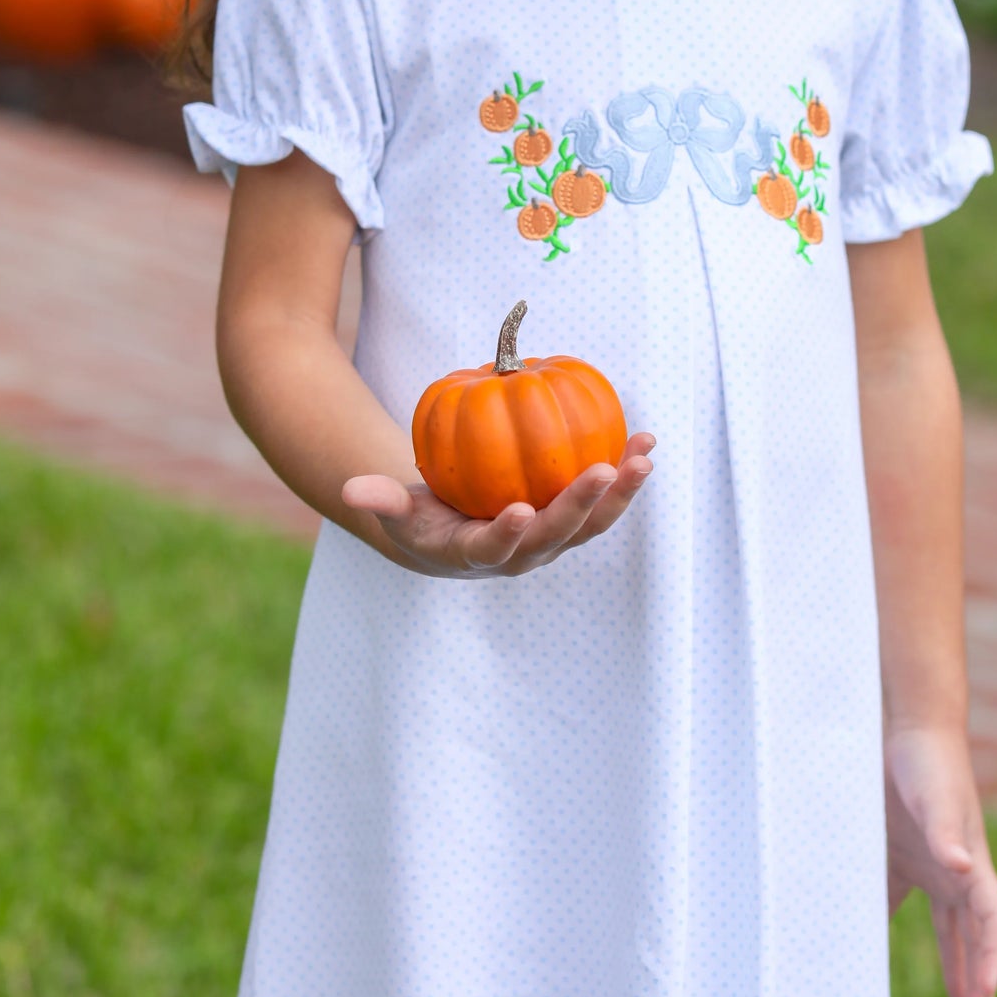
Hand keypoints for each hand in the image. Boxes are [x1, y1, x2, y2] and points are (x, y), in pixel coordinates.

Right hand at [340, 432, 655, 578]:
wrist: (455, 540)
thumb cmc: (424, 520)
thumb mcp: (398, 513)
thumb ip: (380, 502)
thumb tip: (352, 491)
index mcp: (479, 555)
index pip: (496, 548)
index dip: (508, 533)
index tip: (519, 510)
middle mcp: (524, 555)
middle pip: (558, 535)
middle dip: (582, 505)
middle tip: (603, 469)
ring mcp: (554, 542)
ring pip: (593, 522)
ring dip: (621, 491)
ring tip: (644, 455)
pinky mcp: (573, 523)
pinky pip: (603, 500)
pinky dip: (625, 475)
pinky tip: (645, 441)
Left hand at [884, 723, 996, 996]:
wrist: (911, 728)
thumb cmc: (929, 763)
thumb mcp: (937, 798)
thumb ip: (947, 832)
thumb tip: (962, 868)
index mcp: (973, 864)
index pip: (994, 922)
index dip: (992, 957)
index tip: (986, 993)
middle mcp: (958, 871)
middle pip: (977, 934)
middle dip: (981, 977)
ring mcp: (933, 865)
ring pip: (950, 926)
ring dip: (955, 962)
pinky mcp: (905, 855)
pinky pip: (904, 900)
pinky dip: (898, 925)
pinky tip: (880, 949)